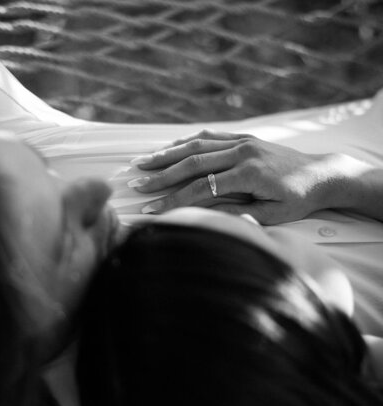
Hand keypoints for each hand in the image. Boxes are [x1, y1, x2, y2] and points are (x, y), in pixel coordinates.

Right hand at [128, 130, 347, 223]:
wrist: (322, 174)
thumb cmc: (299, 199)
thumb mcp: (273, 215)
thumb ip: (239, 214)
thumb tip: (204, 216)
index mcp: (248, 174)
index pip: (201, 188)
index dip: (173, 200)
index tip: (151, 209)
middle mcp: (242, 152)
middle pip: (193, 162)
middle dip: (161, 174)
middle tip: (136, 182)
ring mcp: (243, 141)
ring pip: (197, 145)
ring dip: (168, 153)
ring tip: (143, 161)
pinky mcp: (244, 137)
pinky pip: (211, 136)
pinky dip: (188, 141)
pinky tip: (171, 147)